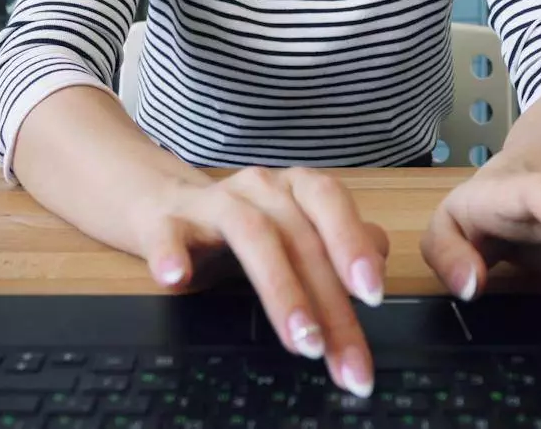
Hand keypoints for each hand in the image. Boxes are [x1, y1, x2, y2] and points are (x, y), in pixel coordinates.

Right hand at [133, 167, 389, 396]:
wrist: (163, 207)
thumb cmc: (243, 230)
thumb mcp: (295, 236)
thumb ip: (338, 249)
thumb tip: (377, 269)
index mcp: (296, 188)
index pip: (331, 206)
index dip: (353, 245)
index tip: (374, 295)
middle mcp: (260, 187)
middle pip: (298, 236)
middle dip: (324, 300)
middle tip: (338, 352)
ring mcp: (212, 202)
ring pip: (251, 234)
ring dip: (280, 290)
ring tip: (300, 342)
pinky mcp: (166, 221)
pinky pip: (168, 234)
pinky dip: (172, 255)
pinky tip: (176, 279)